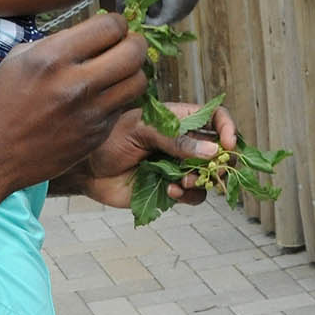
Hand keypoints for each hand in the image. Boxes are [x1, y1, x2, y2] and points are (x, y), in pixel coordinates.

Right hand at [0, 13, 146, 193]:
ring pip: (138, 81)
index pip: (110, 27)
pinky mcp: (96, 135)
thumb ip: (58, 42)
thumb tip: (91, 33)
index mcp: (53, 58)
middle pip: (133, 52)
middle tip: (125, 45)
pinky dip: (119, 97)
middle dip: (134, 43)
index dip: (116, 23)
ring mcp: (90, 113)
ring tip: (119, 71)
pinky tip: (104, 96)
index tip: (111, 28)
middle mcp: (76, 84)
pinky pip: (124, 107)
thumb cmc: (0, 101)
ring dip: (133, 71)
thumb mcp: (19, 58)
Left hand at [63, 98, 238, 208]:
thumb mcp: (141, 130)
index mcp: (179, 120)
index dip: (228, 129)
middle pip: (220, 151)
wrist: (85, 167)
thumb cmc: (108, 138)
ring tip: (184, 181)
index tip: (228, 145)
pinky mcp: (170, 189)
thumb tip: (211, 151)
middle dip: (222, 162)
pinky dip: (188, 195)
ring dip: (203, 181)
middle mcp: (184, 144)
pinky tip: (170, 190)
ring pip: (209, 177)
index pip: (215, 118)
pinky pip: (193, 196)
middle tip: (212, 170)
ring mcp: (178, 167)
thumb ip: (174, 139)